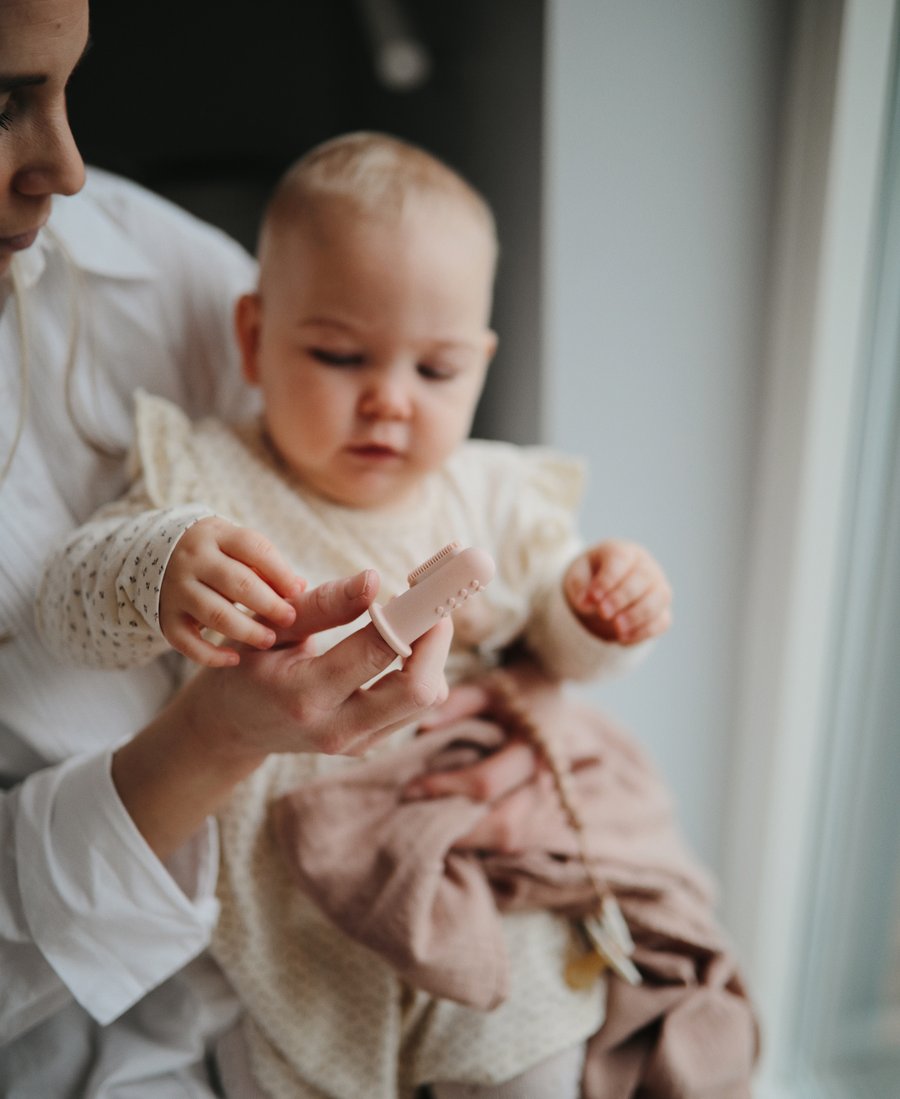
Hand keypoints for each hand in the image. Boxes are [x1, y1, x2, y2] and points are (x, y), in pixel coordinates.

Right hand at [159, 517, 304, 666]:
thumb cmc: (216, 554)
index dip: (279, 572)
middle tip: (290, 619)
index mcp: (216, 535)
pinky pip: (187, 642)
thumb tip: (298, 588)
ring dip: (246, 631)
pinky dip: (211, 655)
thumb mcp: (237, 548)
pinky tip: (235, 659)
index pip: (253, 548)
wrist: (159, 554)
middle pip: (237, 583)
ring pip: (214, 614)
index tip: (298, 592)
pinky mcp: (166, 617)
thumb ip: (267, 566)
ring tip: (269, 640)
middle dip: (268, 604)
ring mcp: (176, 589)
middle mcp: (193, 560)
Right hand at [197, 569, 452, 760]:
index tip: (429, 586)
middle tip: (429, 602)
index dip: (412, 615)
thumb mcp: (271, 627)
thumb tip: (374, 579)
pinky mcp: (370, 744)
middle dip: (437, 639)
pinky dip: (422, 670)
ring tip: (409, 619)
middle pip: (420, 690)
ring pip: (428, 698)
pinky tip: (400, 644)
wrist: (232, 726)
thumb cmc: (249, 665)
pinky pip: (416, 706)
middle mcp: (336, 728)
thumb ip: (323, 604)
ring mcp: (356, 744)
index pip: (378, 651)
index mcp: (304, 695)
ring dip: (432, 653)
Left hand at [406, 662, 571, 851]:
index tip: (410, 788)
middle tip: (415, 818)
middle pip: (504, 825)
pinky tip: (450, 826)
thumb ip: (458, 703)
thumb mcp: (487, 687)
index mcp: (534, 747)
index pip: (486, 782)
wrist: (549, 694)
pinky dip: (479, 837)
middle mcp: (545, 781)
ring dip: (467, 838)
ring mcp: (545, 800)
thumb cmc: (513, 689)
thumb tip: (422, 727)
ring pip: (508, 838)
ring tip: (429, 826)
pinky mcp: (539, 812)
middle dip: (457, 828)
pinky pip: (510, 838)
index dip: (445, 788)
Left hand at [563, 539, 671, 644]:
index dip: (607, 580)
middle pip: (642, 578)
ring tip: (617, 628)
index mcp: (622, 551)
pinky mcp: (661, 610)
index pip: (620, 559)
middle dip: (622, 598)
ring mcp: (658, 588)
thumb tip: (586, 604)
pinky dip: (644, 632)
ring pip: (659, 598)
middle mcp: (645, 566)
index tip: (593, 597)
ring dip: (638, 616)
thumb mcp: (577, 577)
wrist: (604, 589)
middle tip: (603, 613)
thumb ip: (579, 587)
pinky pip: (662, 621)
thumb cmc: (591, 578)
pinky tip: (623, 639)